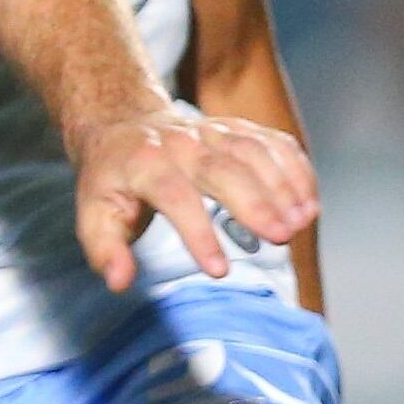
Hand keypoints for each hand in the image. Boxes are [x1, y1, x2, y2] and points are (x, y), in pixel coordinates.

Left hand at [71, 108, 319, 292]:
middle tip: (280, 237)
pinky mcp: (237, 128)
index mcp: (144, 163)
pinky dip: (296, 168)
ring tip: (302, 222)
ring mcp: (212, 131)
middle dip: (255, 202)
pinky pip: (273, 141)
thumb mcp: (93, 211)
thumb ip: (104, 247)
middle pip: (223, 168)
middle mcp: (181, 143)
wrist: (124, 123)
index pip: (174, 196)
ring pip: (253, 151)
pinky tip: (309, 200)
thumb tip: (119, 280)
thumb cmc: (113, 178)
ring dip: (282, 185)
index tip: (218, 271)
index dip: (197, 233)